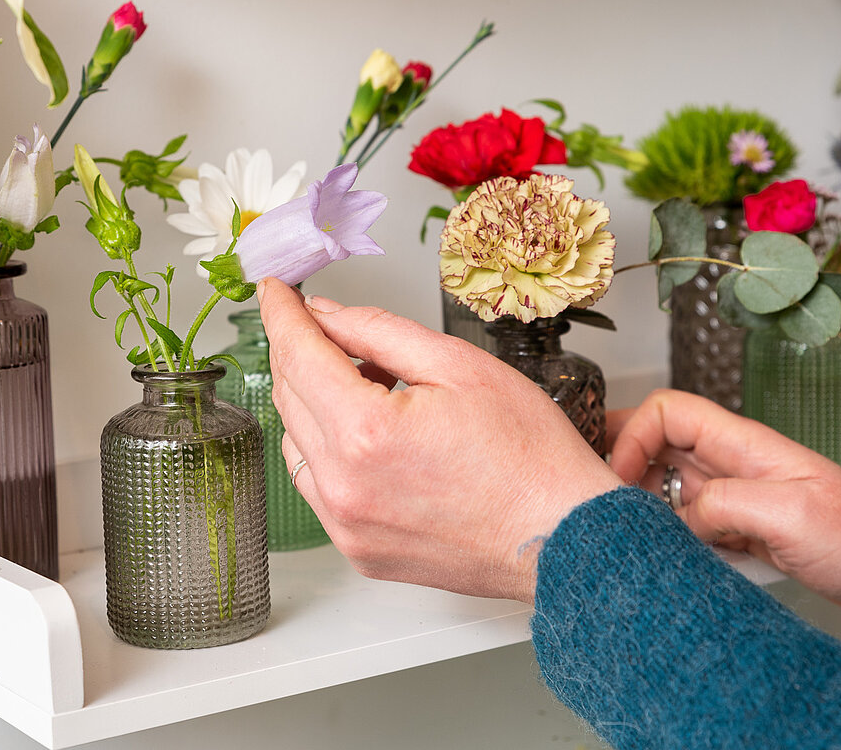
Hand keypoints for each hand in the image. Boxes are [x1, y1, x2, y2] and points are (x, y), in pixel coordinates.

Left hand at [256, 278, 620, 601]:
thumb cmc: (531, 459)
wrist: (565, 538)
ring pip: (295, 442)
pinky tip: (372, 434)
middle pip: (288, 396)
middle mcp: (343, 486)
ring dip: (315, 402)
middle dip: (300, 351)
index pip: (296, 354)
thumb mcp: (457, 365)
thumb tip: (326, 315)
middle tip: (330, 326)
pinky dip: (328, 450)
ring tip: (373, 387)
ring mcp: (346, 525)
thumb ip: (378, 332)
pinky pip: (317, 486)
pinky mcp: (357, 549)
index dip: (282, 313)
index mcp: (365, 433)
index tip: (275, 291)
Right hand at [609, 388, 840, 616]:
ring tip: (628, 530)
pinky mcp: (739, 531)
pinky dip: (667, 536)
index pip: (666, 411)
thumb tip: (676, 515)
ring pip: (664, 486)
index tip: (619, 477)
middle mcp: (732, 465)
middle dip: (621, 462)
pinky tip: (665, 554)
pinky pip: (685, 524)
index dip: (632, 436)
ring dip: (641, 504)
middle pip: (655, 443)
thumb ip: (725, 504)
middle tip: (599, 494)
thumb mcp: (791, 515)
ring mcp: (734, 498)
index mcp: (743, 445)